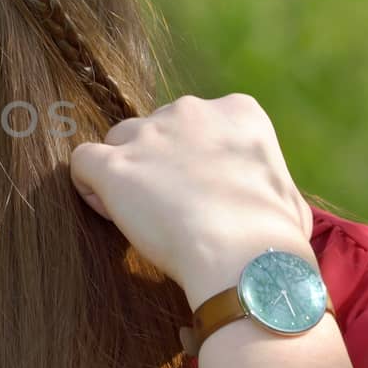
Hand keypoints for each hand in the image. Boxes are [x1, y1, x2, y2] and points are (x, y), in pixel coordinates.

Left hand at [68, 93, 314, 298]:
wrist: (245, 256)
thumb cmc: (274, 237)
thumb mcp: (285, 196)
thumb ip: (264, 183)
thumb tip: (267, 204)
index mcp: (237, 111)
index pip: (195, 125)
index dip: (188, 160)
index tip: (196, 194)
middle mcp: (190, 111)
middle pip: (155, 129)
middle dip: (155, 164)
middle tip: (167, 210)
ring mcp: (149, 134)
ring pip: (118, 142)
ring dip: (123, 175)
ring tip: (138, 218)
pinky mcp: (115, 164)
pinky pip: (82, 161)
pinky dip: (88, 185)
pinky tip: (107, 211)